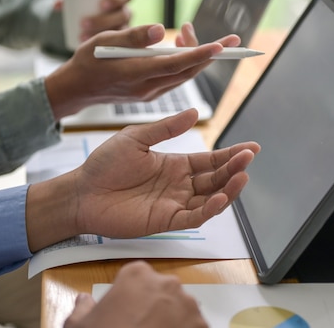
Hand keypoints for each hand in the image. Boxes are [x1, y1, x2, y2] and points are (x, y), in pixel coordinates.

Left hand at [25, 109, 258, 250]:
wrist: (82, 191)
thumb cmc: (104, 164)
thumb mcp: (136, 138)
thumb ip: (166, 128)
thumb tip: (195, 112)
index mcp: (174, 164)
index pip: (210, 160)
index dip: (231, 154)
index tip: (251, 147)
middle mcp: (179, 185)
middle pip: (215, 178)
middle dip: (234, 168)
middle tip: (248, 157)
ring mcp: (174, 203)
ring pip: (210, 199)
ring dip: (228, 189)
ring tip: (242, 175)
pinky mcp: (166, 221)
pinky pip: (194, 217)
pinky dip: (209, 209)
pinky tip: (220, 197)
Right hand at [45, 23, 239, 119]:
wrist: (77, 89)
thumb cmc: (88, 60)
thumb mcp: (104, 41)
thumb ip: (134, 36)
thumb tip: (162, 30)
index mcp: (134, 73)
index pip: (174, 64)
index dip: (199, 54)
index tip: (220, 46)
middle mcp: (145, 87)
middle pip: (186, 72)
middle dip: (211, 56)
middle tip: (230, 40)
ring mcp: (148, 93)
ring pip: (183, 76)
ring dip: (198, 58)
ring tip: (196, 35)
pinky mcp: (148, 93)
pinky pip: (174, 79)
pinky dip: (185, 64)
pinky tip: (183, 49)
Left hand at [53, 0, 131, 43]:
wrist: (89, 23)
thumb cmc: (86, 8)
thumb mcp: (77, 0)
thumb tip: (56, 5)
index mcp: (121, 0)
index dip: (116, 0)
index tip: (101, 5)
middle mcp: (125, 15)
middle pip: (122, 16)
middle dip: (103, 20)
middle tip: (83, 23)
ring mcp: (124, 30)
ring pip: (120, 33)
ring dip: (102, 36)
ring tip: (82, 37)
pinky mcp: (121, 44)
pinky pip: (117, 47)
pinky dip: (104, 48)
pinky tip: (90, 50)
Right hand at [63, 261, 207, 327]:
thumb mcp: (78, 325)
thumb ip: (83, 307)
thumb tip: (84, 300)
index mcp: (137, 275)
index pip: (137, 279)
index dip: (131, 297)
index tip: (125, 314)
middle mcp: (167, 284)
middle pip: (163, 293)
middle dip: (155, 309)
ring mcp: (189, 307)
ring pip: (182, 312)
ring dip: (172, 323)